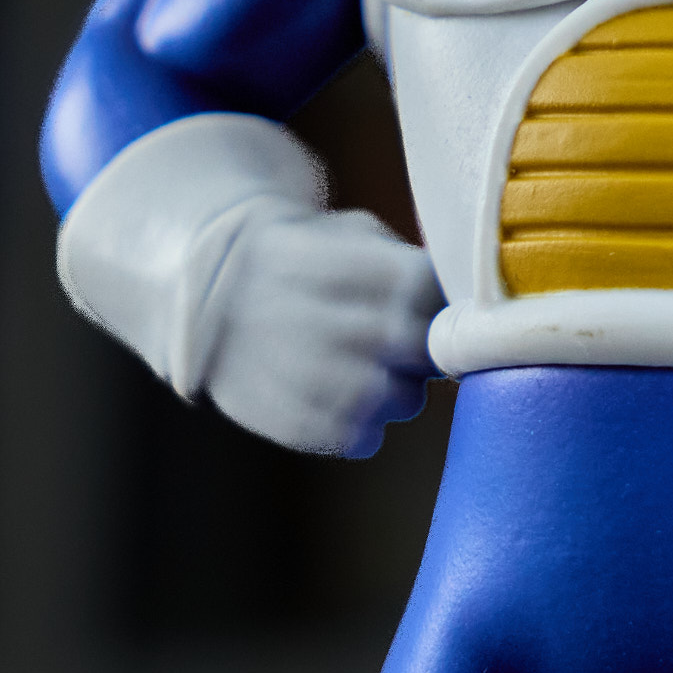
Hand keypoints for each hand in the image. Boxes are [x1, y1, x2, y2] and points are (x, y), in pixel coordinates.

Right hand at [58, 111, 443, 458]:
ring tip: (371, 369)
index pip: (427, 292)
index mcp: (342, 261)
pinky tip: (343, 398)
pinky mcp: (287, 421)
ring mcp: (301, 374)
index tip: (436, 309)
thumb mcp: (349, 234)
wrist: (207, 294)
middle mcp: (323, 318)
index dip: (443, 306)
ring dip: (399, 391)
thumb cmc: (306, 260)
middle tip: (408, 345)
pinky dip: (364, 424)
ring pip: (397, 402)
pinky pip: (358, 438)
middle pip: (418, 350)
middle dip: (425, 351)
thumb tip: (465, 303)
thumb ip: (406, 261)